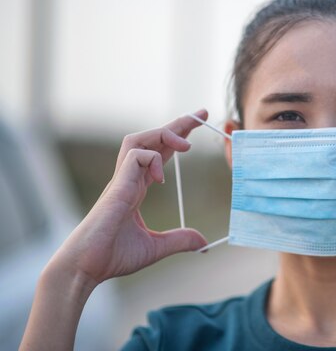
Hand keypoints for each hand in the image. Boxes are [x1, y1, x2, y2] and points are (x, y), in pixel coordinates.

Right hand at [49, 110, 208, 285]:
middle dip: (177, 124)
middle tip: (202, 113)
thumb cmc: (112, 256)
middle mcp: (129, 179)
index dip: (177, 139)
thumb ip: (179, 241)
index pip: (159, 153)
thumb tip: (203, 243)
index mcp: (136, 188)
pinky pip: (135, 155)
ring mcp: (121, 180)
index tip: (198, 127)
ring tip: (186, 145)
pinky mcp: (117, 185)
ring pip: (138, 139)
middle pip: (151, 139)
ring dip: (164, 134)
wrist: (86, 268)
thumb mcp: (155, 248)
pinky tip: (160, 178)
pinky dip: (153, 159)